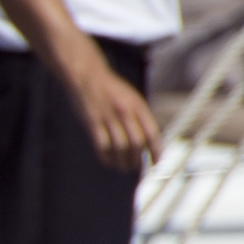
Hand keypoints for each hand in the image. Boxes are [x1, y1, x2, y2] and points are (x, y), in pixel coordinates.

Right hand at [64, 48, 161, 169]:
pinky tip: (108, 161)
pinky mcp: (92, 122)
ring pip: (120, 147)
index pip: (152, 133)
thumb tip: (147, 140)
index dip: (156, 151)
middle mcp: (125, 111)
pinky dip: (106, 158)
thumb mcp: (131, 97)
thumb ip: (139, 116)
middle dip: (138, 160)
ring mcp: (108, 117)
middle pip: (136, 143)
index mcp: (138, 105)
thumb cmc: (110, 88)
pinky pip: (101, 146)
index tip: (157, 162)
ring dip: (122, 161)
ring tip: (123, 167)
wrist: (86, 75)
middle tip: (136, 167)